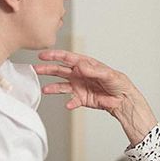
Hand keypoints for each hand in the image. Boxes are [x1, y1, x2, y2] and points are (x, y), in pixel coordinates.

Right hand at [34, 50, 156, 144]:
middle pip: (60, 70)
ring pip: (62, 85)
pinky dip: (69, 103)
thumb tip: (80, 65)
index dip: (55, 56)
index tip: (43, 55)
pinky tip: (68, 105)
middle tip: (35, 69)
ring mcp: (79, 86)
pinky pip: (72, 101)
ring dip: (52, 87)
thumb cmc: (118, 83)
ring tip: (44, 90)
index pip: (67, 58)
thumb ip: (93, 70)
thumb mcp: (108, 74)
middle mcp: (80, 74)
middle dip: (48, 69)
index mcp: (86, 65)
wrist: (124, 100)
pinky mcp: (82, 98)